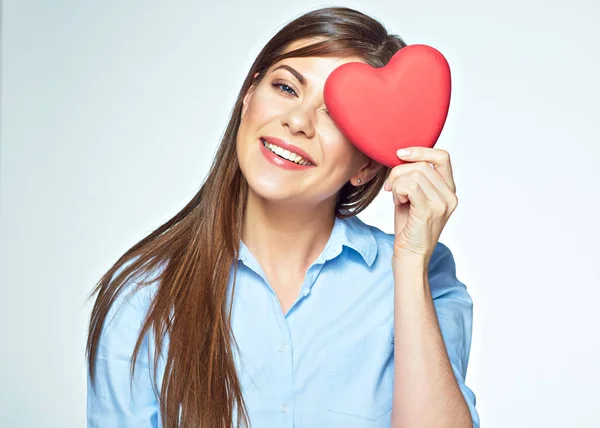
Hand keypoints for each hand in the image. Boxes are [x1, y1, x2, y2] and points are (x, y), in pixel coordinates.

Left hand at [383, 147, 457, 265]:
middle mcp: (450, 196)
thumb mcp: (414, 196)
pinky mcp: (429, 211)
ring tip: (397, 198)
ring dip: (397, 183)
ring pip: (414, 175)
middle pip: (422, 165)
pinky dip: (397, 191)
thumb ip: (415, 177)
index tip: (400, 154)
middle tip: (390, 187)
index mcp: (449, 190)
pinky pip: (409, 186)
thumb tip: (402, 156)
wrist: (410, 255)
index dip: (420, 150)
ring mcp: (442, 204)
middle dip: (398, 171)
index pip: (442, 156)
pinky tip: (398, 201)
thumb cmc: (409, 226)